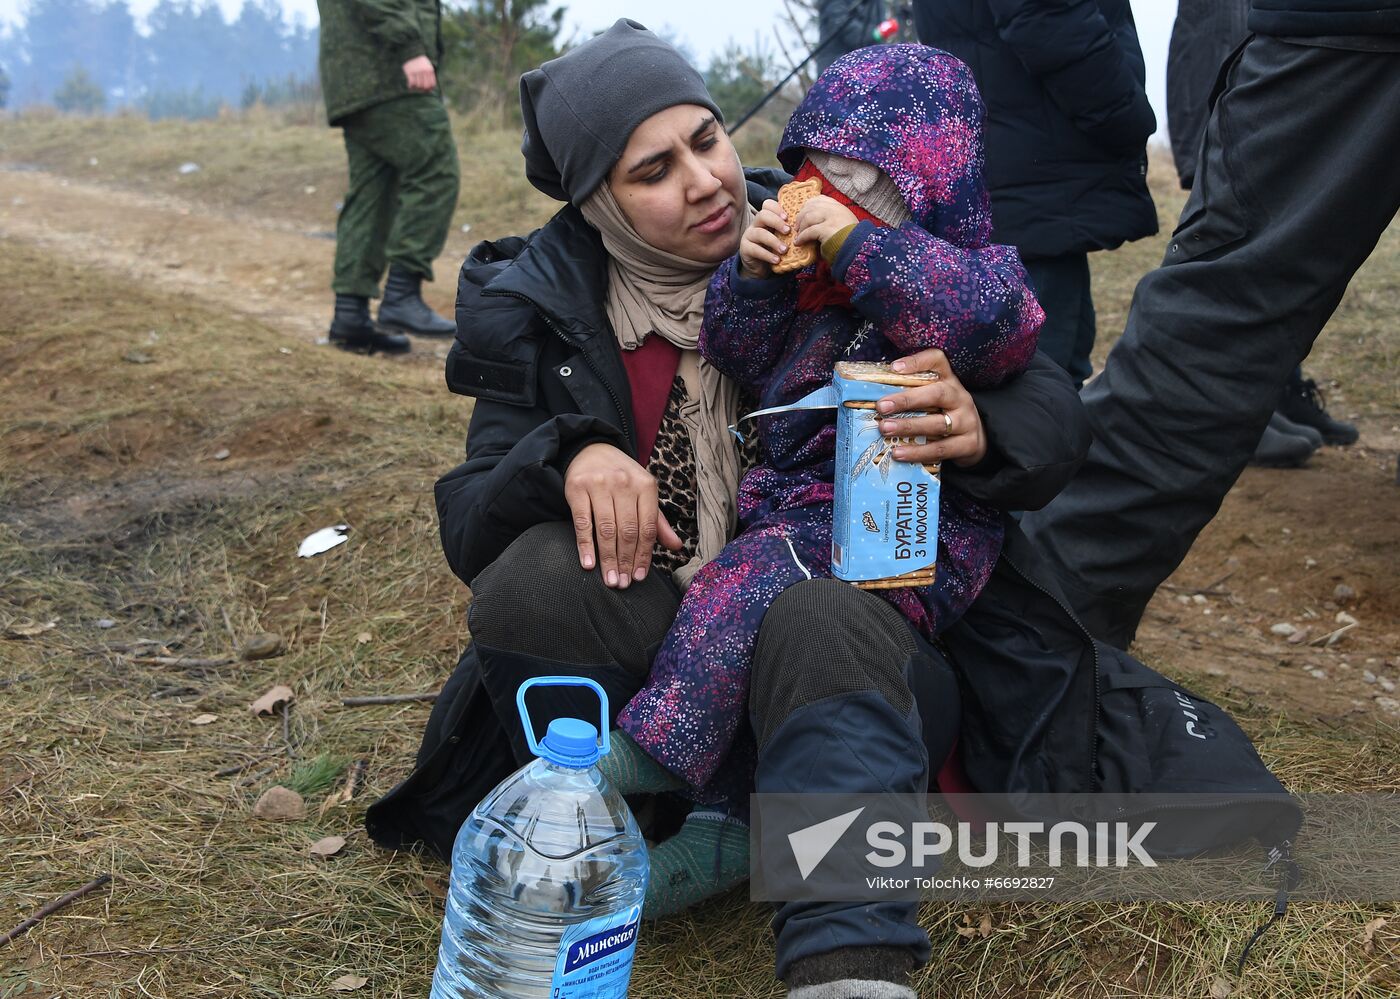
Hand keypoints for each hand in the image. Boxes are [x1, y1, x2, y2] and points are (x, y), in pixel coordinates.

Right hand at [403, 55, 436, 91]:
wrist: (411, 53)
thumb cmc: (421, 63)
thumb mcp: (428, 67)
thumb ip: (429, 76)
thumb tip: (430, 90)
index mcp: (430, 70)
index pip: (432, 84)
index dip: (429, 89)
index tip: (426, 90)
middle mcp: (424, 71)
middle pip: (425, 86)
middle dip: (422, 89)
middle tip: (419, 89)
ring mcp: (417, 71)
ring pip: (418, 85)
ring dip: (416, 88)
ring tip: (414, 87)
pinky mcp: (409, 71)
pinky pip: (412, 83)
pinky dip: (411, 86)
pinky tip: (410, 86)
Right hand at [564, 443, 682, 587]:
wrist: (590, 450)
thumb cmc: (621, 477)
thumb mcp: (643, 493)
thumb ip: (657, 521)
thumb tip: (676, 546)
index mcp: (645, 485)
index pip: (647, 528)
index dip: (644, 555)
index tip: (640, 577)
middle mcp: (624, 483)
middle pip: (627, 531)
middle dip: (626, 561)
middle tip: (623, 584)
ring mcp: (599, 484)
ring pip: (607, 529)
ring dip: (608, 559)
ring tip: (610, 580)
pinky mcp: (577, 487)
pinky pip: (582, 523)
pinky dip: (586, 546)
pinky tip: (589, 564)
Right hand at [738, 199, 791, 278]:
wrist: (761, 267)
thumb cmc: (775, 249)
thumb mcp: (783, 238)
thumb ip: (790, 231)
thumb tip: (809, 227)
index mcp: (766, 218)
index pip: (767, 205)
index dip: (777, 208)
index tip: (788, 218)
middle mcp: (756, 224)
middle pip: (762, 215)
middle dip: (776, 222)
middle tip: (788, 231)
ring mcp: (749, 236)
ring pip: (759, 233)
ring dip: (774, 241)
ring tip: (785, 250)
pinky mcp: (745, 249)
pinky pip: (755, 249)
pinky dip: (767, 255)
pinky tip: (777, 260)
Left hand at [792, 195, 857, 248]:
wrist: (859, 248)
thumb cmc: (852, 239)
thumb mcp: (844, 222)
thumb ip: (833, 218)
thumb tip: (817, 221)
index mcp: (839, 206)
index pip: (819, 199)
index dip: (808, 205)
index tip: (803, 213)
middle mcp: (835, 209)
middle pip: (811, 206)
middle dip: (801, 216)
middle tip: (797, 226)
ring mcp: (831, 218)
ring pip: (808, 217)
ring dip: (800, 226)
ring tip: (798, 234)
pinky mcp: (827, 229)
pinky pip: (809, 231)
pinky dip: (802, 237)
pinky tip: (798, 242)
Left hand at [874, 348, 987, 467]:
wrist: (976, 439)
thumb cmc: (944, 413)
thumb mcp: (934, 398)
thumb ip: (912, 392)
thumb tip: (873, 395)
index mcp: (950, 381)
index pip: (938, 361)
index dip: (917, 362)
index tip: (894, 368)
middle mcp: (960, 398)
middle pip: (937, 394)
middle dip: (907, 400)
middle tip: (882, 406)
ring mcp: (967, 421)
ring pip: (938, 424)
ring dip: (909, 427)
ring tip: (885, 429)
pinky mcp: (967, 445)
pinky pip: (940, 449)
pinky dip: (918, 452)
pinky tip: (898, 453)